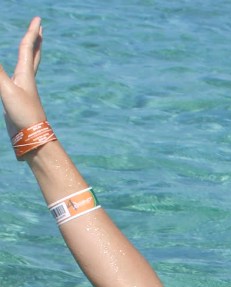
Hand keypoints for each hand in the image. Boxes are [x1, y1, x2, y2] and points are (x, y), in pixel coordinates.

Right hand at [0, 17, 46, 136]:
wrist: (32, 139)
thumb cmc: (24, 115)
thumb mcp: (6, 90)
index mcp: (26, 75)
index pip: (28, 48)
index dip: (32, 32)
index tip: (39, 19)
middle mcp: (27, 80)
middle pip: (33, 55)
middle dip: (36, 41)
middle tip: (40, 29)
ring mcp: (24, 90)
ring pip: (27, 67)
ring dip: (29, 54)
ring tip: (30, 47)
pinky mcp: (18, 100)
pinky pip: (17, 79)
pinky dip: (18, 70)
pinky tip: (17, 75)